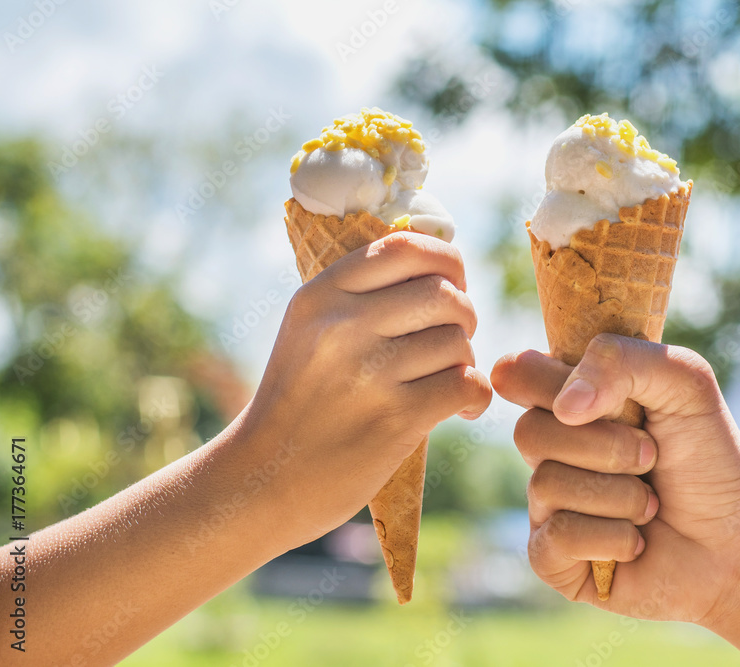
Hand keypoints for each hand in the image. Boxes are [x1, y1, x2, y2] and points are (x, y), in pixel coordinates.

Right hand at [243, 232, 491, 546]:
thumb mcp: (309, 329)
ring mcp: (369, 371)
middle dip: (464, 316)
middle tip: (452, 341)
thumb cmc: (300, 401)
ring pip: (458, 341)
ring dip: (465, 362)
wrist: (264, 479)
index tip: (452, 284)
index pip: (404, 247)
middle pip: (443, 293)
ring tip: (443, 381)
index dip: (446, 260)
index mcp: (321, 294)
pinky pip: (468, 383)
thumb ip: (362, 294)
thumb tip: (444, 268)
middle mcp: (343, 324)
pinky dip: (475, 397)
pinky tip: (460, 410)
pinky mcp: (396, 417)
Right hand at [492, 334, 739, 623]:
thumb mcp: (682, 382)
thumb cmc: (707, 455)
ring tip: (651, 504)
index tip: (597, 401)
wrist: (737, 539)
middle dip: (606, 446)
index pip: (515, 373)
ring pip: (546, 485)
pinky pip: (557, 538)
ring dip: (620, 495)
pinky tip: (637, 542)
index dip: (549, 384)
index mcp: (567, 398)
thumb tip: (564, 409)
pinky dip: (612, 536)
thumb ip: (621, 360)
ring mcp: (545, 504)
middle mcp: (549, 449)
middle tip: (652, 455)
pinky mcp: (551, 558)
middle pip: (528, 432)